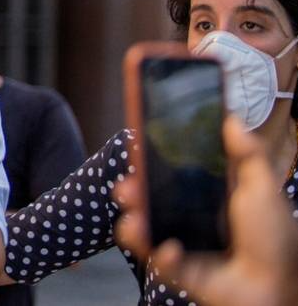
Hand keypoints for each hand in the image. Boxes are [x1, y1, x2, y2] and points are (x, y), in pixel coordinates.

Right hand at [115, 116, 297, 305]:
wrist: (279, 286)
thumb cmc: (274, 237)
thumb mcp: (264, 188)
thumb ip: (249, 154)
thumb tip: (232, 118)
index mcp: (205, 192)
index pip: (170, 170)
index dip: (150, 157)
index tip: (136, 143)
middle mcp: (187, 214)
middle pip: (147, 197)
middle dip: (131, 189)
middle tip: (126, 186)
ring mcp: (180, 241)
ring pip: (142, 228)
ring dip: (132, 222)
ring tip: (135, 218)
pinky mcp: (179, 269)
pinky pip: (158, 260)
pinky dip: (161, 255)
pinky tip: (174, 251)